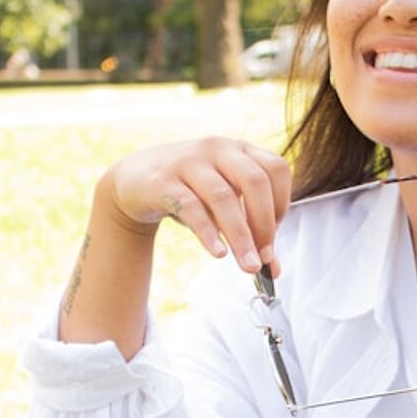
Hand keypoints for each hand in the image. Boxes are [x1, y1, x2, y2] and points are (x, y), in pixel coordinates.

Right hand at [100, 137, 290, 274]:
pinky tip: (219, 253)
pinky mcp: (163, 181)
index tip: (274, 236)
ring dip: (240, 236)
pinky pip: (191, 207)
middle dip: (265, 224)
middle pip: (255, 181)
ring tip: (249, 265)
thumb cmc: (190, 190)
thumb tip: (273, 268)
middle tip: (265, 258)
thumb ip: (249, 230)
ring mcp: (190, 162)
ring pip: (223, 197)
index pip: (276, 169)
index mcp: (241, 149)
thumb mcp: (223, 204)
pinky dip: (209, 233)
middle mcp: (218, 149)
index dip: (282, 203)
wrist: (134, 180)